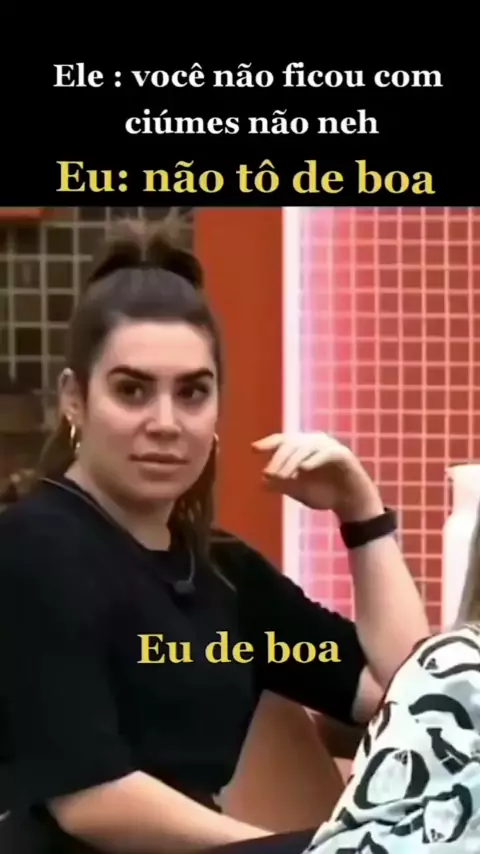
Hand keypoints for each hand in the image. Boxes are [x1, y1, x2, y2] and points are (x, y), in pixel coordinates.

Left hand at [251, 432, 383, 520]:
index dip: (268, 443)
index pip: (283, 440)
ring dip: (292, 461)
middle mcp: (315, 443)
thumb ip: (282, 485)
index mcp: (303, 448)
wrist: (351, 504)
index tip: (254, 449)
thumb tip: (262, 482)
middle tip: (269, 474)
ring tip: (282, 476)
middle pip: (292, 443)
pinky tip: (304, 469)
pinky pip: (327, 453)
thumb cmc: (325, 494)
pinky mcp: (343, 455)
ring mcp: (330, 447)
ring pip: (306, 447)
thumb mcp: (299, 491)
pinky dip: (314, 460)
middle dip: (279, 459)